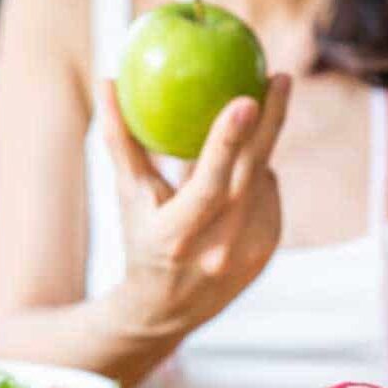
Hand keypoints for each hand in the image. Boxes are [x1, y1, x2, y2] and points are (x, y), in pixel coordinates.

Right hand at [100, 74, 291, 336]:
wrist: (165, 310)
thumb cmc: (139, 239)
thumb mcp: (126, 195)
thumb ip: (119, 139)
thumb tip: (106, 79)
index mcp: (177, 236)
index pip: (208, 185)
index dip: (228, 143)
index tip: (246, 99)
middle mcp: (218, 249)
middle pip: (253, 174)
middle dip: (272, 122)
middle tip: (280, 77)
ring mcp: (248, 254)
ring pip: (263, 180)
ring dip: (257, 149)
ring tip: (247, 123)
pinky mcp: (267, 251)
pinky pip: (269, 195)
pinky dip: (256, 177)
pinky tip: (242, 172)